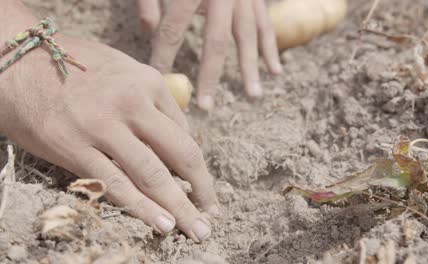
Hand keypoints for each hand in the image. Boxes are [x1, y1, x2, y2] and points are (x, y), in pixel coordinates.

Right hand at [0, 36, 218, 241]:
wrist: (19, 63)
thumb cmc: (76, 67)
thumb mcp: (125, 70)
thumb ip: (153, 101)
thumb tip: (180, 136)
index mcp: (149, 83)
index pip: (184, 132)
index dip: (196, 164)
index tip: (200, 185)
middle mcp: (132, 104)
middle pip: (180, 154)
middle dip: (201, 188)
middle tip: (212, 212)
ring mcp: (103, 127)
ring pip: (153, 175)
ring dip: (179, 206)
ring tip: (197, 229)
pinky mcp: (75, 149)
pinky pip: (116, 185)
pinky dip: (143, 208)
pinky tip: (162, 224)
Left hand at [138, 0, 282, 110]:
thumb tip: (152, 31)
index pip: (172, 30)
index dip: (163, 56)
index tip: (159, 81)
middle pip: (215, 42)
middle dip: (210, 76)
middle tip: (206, 107)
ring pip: (249, 37)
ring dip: (251, 70)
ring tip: (253, 98)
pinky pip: (267, 25)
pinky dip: (271, 49)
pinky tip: (276, 72)